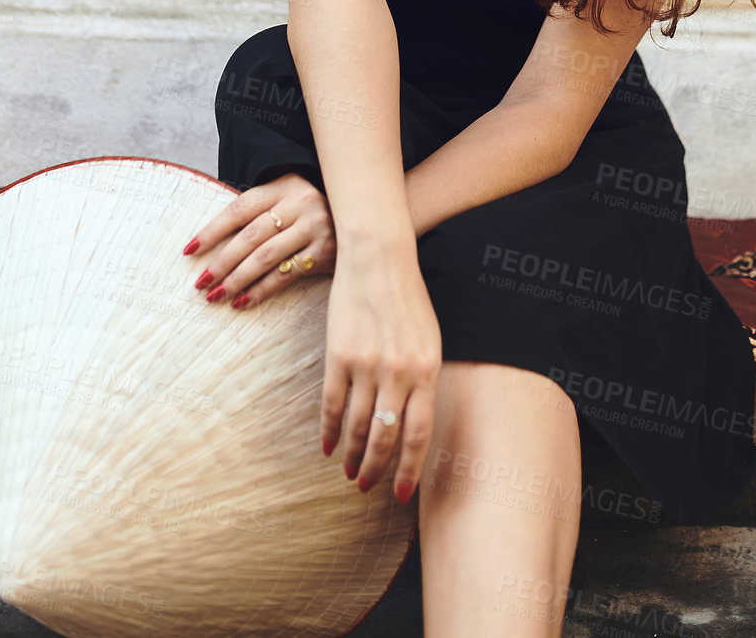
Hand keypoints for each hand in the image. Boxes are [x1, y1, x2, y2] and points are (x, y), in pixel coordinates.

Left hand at [182, 173, 335, 307]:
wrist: (364, 215)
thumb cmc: (313, 211)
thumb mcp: (289, 199)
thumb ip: (261, 213)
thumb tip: (213, 243)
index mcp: (284, 185)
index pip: (240, 208)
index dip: (212, 230)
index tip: (188, 250)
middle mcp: (299, 203)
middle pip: (250, 236)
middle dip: (220, 262)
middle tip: (199, 282)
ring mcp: (315, 227)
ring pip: (265, 257)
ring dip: (236, 279)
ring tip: (215, 295)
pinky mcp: (325, 251)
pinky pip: (286, 274)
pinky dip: (262, 290)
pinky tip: (243, 302)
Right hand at [322, 242, 441, 501]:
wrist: (378, 259)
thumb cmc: (408, 300)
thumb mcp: (429, 340)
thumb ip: (423, 380)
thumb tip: (413, 422)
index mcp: (427, 371)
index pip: (418, 436)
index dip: (409, 471)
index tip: (400, 496)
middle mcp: (398, 372)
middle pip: (385, 438)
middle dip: (376, 469)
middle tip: (366, 487)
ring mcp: (366, 365)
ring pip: (356, 426)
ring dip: (351, 454)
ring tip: (348, 471)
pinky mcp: (339, 356)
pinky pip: (331, 404)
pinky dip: (328, 430)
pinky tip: (326, 446)